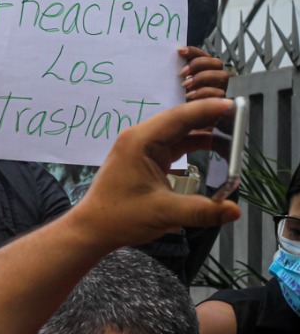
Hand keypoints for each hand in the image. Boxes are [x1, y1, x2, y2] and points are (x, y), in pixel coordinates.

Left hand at [71, 99, 240, 249]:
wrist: (93, 227)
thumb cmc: (119, 217)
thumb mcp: (163, 213)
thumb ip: (201, 211)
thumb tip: (234, 211)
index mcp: (140, 141)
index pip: (179, 117)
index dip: (207, 110)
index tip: (233, 106)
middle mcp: (140, 139)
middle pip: (181, 120)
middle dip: (210, 118)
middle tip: (240, 119)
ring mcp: (142, 148)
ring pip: (179, 132)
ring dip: (204, 133)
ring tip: (233, 137)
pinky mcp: (146, 158)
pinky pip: (175, 144)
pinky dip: (194, 145)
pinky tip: (214, 150)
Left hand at [177, 46, 228, 100]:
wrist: (184, 119)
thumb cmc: (180, 98)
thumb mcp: (177, 83)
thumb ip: (179, 71)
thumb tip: (172, 56)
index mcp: (205, 69)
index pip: (203, 55)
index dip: (193, 51)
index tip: (179, 51)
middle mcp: (216, 76)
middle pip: (217, 62)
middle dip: (199, 64)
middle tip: (182, 72)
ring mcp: (221, 88)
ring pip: (222, 75)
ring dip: (202, 78)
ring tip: (185, 85)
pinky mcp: (221, 101)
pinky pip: (218, 93)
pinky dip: (203, 92)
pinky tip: (190, 96)